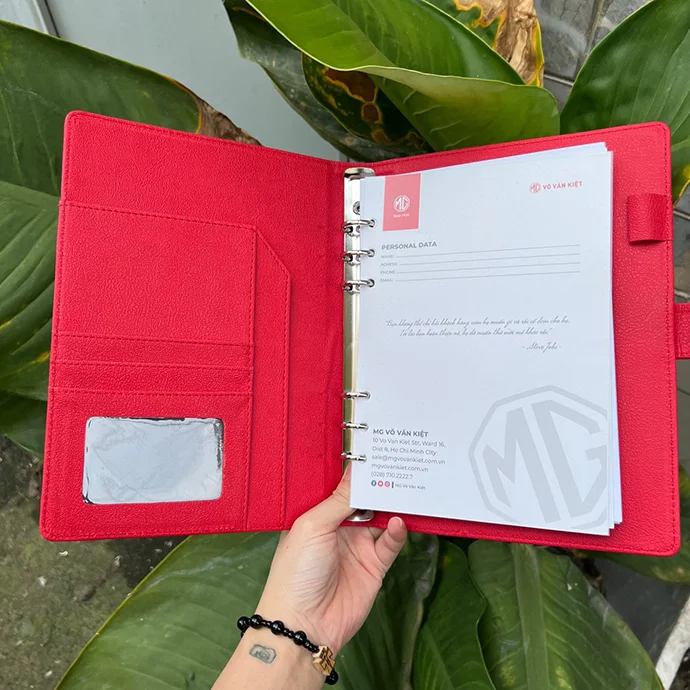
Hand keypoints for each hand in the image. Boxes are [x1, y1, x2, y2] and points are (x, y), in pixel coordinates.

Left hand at [255, 466, 406, 653]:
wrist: (305, 625)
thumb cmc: (295, 574)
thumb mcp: (313, 526)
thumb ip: (339, 500)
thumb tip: (356, 471)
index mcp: (316, 515)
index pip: (338, 487)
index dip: (353, 473)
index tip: (370, 452)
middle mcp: (337, 528)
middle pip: (363, 500)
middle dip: (377, 485)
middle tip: (394, 464)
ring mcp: (356, 546)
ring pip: (381, 518)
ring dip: (391, 505)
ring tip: (404, 487)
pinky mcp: (373, 565)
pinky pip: (391, 543)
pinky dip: (398, 531)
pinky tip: (400, 522)